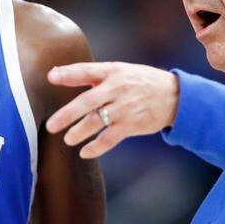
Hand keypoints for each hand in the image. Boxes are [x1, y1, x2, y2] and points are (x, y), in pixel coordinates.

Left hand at [46, 62, 179, 158]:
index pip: (87, 71)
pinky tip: (85, 152)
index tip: (51, 77)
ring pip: (97, 122)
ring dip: (80, 132)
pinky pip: (110, 138)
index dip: (69, 74)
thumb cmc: (139, 82)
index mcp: (112, 72)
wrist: (174, 96)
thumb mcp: (119, 71)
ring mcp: (125, 108)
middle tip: (51, 125)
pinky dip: (97, 147)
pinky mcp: (131, 125)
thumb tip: (56, 74)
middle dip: (68, 113)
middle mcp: (117, 89)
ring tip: (68, 139)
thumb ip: (91, 74)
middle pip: (88, 101)